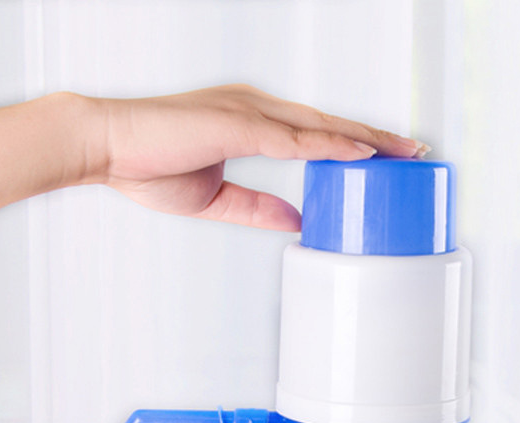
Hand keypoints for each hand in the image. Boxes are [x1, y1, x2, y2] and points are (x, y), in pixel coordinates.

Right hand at [94, 84, 428, 230]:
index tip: (383, 157)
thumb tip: (294, 217)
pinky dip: (333, 144)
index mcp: (250, 122)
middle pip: (329, 124)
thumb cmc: (148, 166)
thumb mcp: (217, 199)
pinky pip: (297, 137)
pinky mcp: (238, 123)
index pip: (314, 133)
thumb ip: (257, 206)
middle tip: (414, 149)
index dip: (351, 144)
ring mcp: (249, 112)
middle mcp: (256, 109)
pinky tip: (363, 152)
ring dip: (366, 138)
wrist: (105, 149)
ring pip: (322, 126)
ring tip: (404, 151)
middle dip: (375, 137)